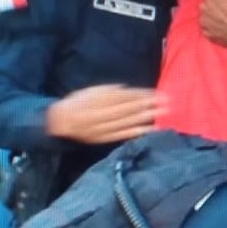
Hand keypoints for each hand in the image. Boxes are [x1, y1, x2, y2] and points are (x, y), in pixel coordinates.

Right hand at [46, 85, 165, 144]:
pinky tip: (151, 129)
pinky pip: (123, 134)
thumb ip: (108, 90)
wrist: (60, 122)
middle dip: (148, 105)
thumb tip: (126, 90)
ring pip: (128, 121)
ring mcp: (104, 128)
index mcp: (97, 100)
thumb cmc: (77, 103)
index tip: (155, 92)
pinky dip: (138, 132)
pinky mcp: (105, 138)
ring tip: (163, 113)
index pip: (124, 97)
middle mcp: (101, 114)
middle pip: (129, 109)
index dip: (140, 95)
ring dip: (147, 117)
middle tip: (166, 101)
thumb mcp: (90, 91)